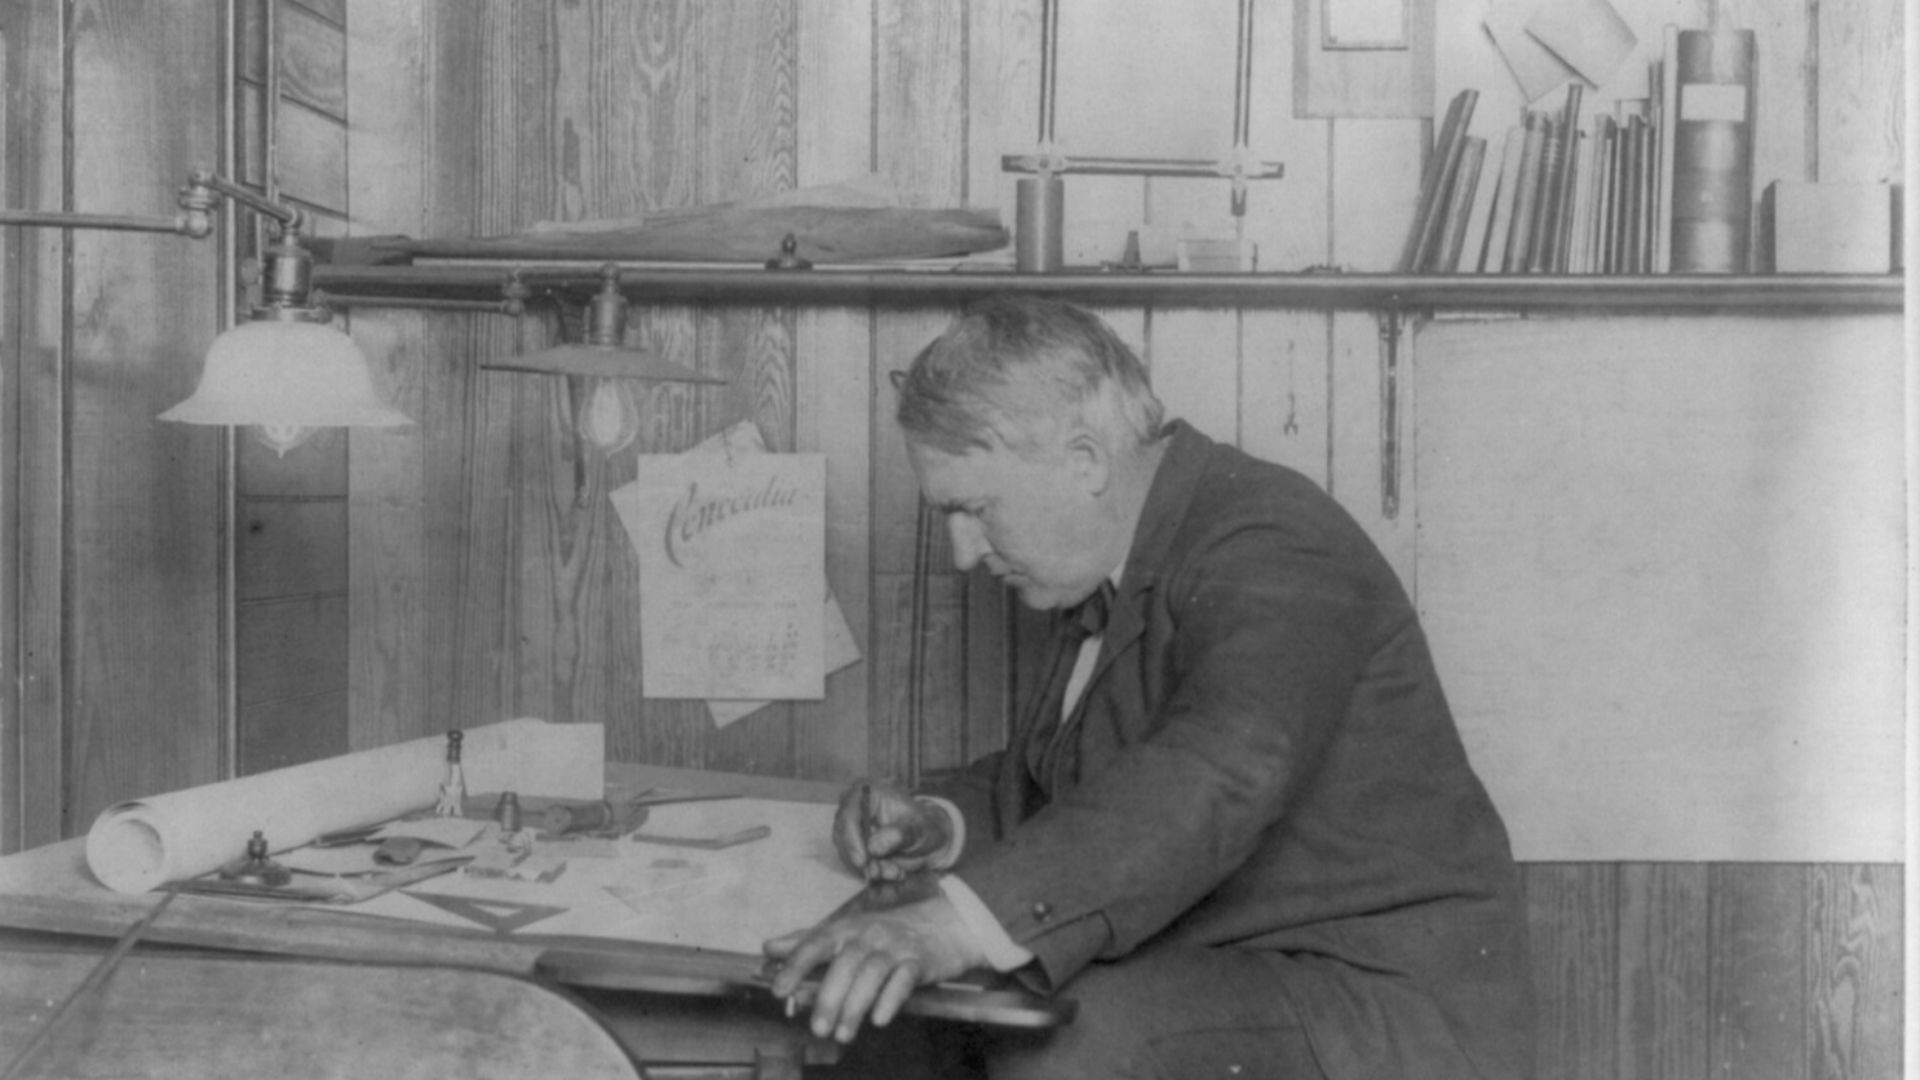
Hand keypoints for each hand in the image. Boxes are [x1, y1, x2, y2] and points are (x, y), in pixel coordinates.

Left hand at [763, 893, 984, 1042]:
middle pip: (845, 964)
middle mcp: (870, 934)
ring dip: (855, 1006)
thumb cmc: (888, 932)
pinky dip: (890, 999)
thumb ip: (808, 941)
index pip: (817, 943)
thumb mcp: (847, 931)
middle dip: (828, 998)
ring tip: (843, 1035)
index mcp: (848, 927)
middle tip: (818, 1029)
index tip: (779, 991)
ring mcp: (897, 947)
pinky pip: (904, 980)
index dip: (796, 965)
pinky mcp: (921, 961)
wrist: (945, 923)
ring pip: (872, 974)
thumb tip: (768, 947)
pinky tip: (879, 1020)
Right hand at [831, 781, 952, 881]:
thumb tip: (873, 847)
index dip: (851, 838)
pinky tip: (894, 872)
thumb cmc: (926, 827)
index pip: (848, 813)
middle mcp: (855, 809)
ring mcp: (852, 829)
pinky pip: (855, 864)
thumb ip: (900, 835)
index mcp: (869, 793)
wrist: (930, 842)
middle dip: (862, 859)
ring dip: (871, 868)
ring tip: (896, 872)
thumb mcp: (920, 829)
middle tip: (881, 873)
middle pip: (842, 836)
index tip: (862, 861)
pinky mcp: (854, 847)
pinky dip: (873, 872)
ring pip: (848, 854)